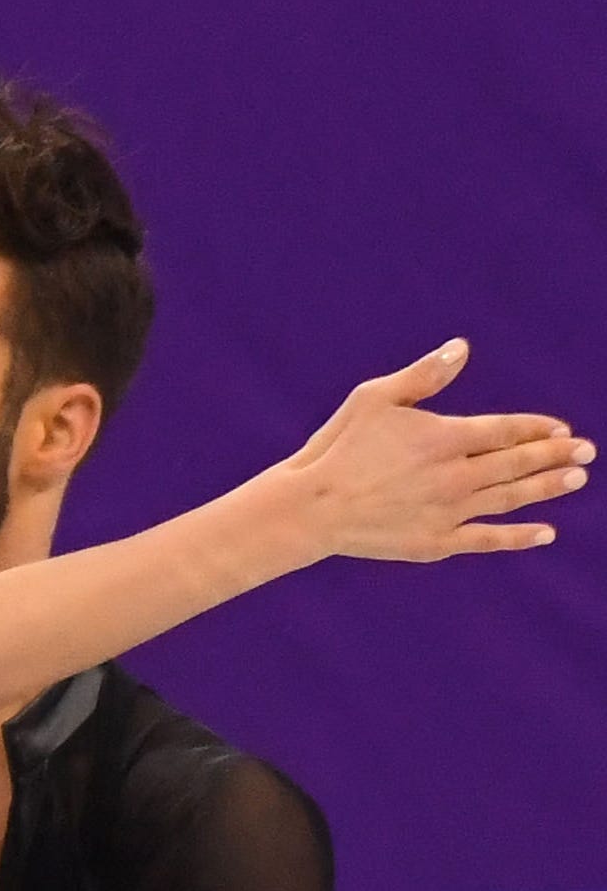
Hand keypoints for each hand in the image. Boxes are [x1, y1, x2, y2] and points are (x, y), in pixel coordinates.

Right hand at [290, 339, 591, 559]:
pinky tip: (547, 532)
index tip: (560, 428)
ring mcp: (449, 511)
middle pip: (517, 463)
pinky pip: (489, 539)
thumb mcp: (374, 398)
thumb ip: (423, 376)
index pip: (506, 429)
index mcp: (444, 437)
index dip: (536, 428)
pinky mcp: (437, 542)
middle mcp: (456, 475)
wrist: (311, 507)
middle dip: (555, 455)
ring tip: (577, 478)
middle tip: (586, 451)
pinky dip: (520, 537)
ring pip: (511, 497)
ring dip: (547, 487)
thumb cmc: (337, 446)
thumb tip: (462, 348)